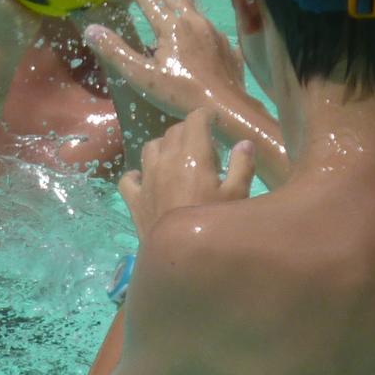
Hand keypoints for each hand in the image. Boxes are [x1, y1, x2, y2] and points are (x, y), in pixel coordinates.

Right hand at [83, 0, 247, 119]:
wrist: (228, 107)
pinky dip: (196, 19)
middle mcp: (193, 20)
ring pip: (192, 5)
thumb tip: (92, 28)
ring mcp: (213, 30)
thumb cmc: (181, 93)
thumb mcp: (143, 76)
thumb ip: (117, 52)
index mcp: (171, 26)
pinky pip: (208, 25)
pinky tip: (197, 27)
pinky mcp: (226, 43)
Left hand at [119, 108, 254, 235]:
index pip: (195, 120)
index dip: (205, 115)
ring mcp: (146, 179)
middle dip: (189, 131)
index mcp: (193, 155)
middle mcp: (165, 160)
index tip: (215, 120)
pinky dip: (138, 174)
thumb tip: (244, 143)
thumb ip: (242, 166)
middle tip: (205, 146)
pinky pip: (130, 178)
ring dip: (164, 147)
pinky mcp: (134, 199)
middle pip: (173, 132)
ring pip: (150, 148)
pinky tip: (148, 180)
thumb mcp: (238, 196)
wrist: (181, 259)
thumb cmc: (214, 225)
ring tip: (177, 159)